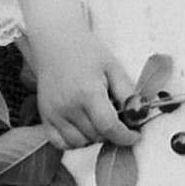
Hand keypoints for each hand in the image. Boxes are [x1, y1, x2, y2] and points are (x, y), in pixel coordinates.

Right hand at [34, 34, 141, 152]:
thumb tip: (139, 114)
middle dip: (112, 133)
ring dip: (94, 138)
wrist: (56, 42)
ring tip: (98, 119)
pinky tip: (83, 127)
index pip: (109, 127)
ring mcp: (54, 113)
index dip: (126, 136)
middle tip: (116, 119)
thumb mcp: (113, 66)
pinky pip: (60, 143)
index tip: (135, 136)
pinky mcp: (44, 116)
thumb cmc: (86, 52)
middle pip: (96, 136)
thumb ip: (126, 92)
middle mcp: (68, 106)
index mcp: (88, 92)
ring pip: (80, 143)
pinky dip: (74, 142)